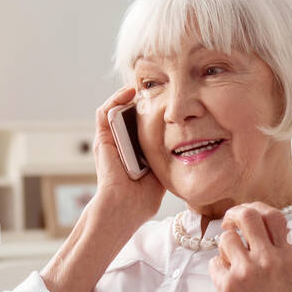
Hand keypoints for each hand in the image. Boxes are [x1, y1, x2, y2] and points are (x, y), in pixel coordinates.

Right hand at [90, 85, 165, 229]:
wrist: (125, 208)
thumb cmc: (142, 200)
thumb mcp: (162, 174)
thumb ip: (168, 159)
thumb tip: (188, 148)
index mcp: (136, 152)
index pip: (143, 125)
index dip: (153, 111)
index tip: (168, 98)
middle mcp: (122, 145)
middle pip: (131, 115)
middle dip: (143, 99)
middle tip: (158, 84)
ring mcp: (111, 141)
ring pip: (117, 110)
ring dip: (128, 95)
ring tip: (144, 83)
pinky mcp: (102, 139)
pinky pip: (106, 113)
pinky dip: (115, 99)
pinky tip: (130, 91)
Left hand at [208, 202, 291, 291]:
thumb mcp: (290, 279)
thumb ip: (279, 253)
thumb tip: (261, 229)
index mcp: (288, 258)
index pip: (274, 216)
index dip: (257, 209)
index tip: (247, 214)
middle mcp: (269, 261)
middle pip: (248, 216)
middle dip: (235, 215)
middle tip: (230, 223)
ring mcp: (246, 272)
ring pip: (226, 238)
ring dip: (225, 247)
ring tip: (231, 264)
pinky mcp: (227, 285)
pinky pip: (215, 262)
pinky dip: (218, 269)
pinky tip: (228, 284)